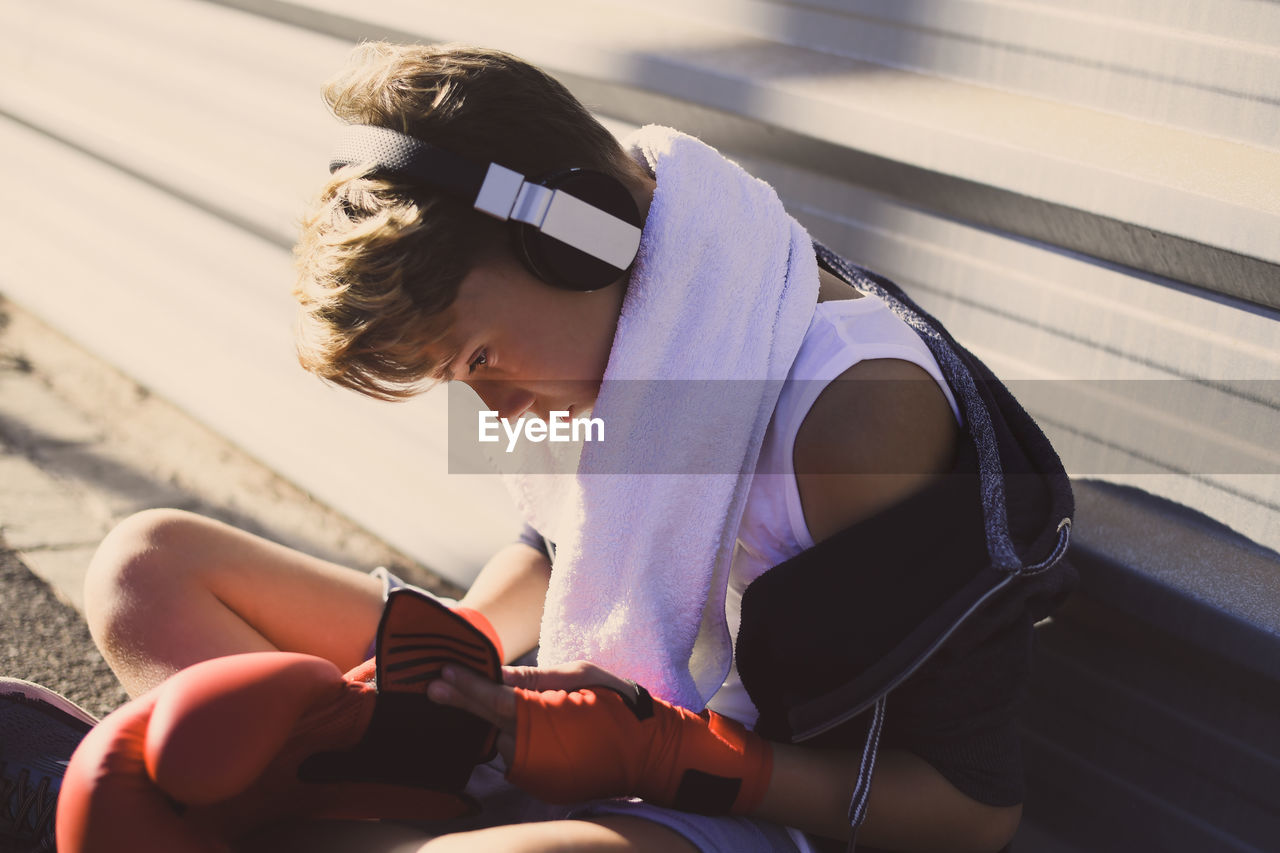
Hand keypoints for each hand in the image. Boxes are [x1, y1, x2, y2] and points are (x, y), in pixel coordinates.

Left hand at [427, 660, 633, 764]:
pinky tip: (494, 725)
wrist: (651, 753)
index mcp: (545, 718)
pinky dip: (505, 741)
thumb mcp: (580, 676)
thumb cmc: (618, 705)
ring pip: (498, 745)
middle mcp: (535, 751)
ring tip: (459, 701)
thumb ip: (535, 677)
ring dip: (484, 725)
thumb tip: (496, 674)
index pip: (495, 702)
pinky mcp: (541, 785)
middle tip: (432, 688)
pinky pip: (514, 759)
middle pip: (487, 726)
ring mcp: (537, 774)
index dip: (467, 688)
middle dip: (461, 705)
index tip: (441, 675)